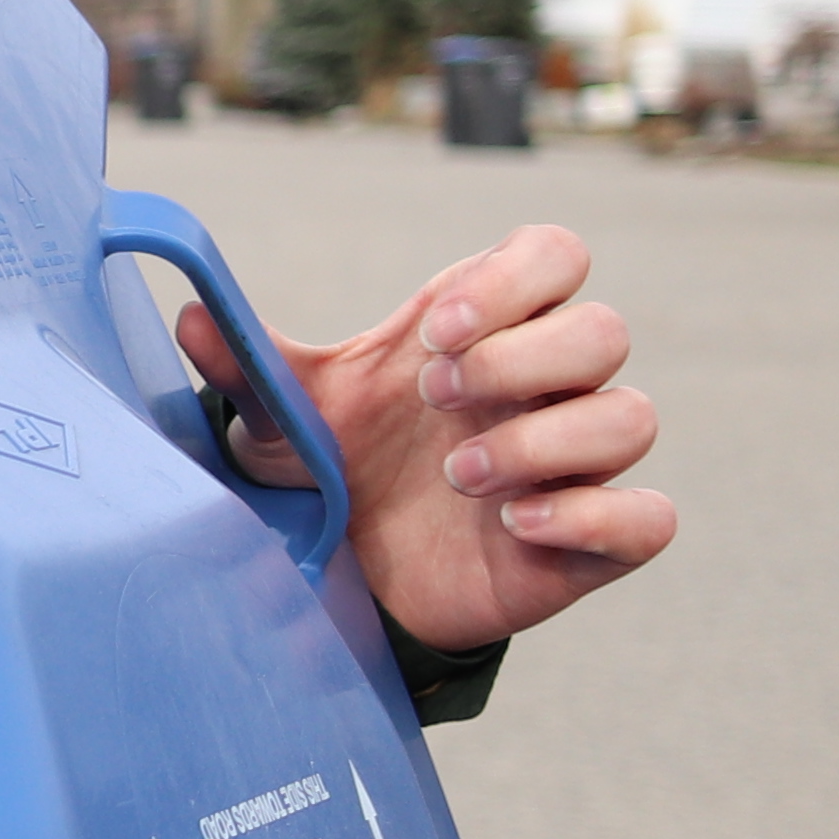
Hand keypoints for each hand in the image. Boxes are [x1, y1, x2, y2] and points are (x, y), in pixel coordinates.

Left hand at [171, 223, 667, 653]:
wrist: (346, 582)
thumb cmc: (334, 473)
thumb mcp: (286, 419)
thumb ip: (249, 368)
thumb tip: (189, 315)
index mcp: (485, 330)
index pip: (555, 255)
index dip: (513, 281)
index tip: (434, 331)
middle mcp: (544, 387)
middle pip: (603, 330)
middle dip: (522, 358)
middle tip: (434, 398)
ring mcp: (575, 463)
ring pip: (630, 418)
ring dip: (546, 439)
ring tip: (456, 476)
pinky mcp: (591, 542)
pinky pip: (650, 518)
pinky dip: (596, 515)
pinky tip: (517, 524)